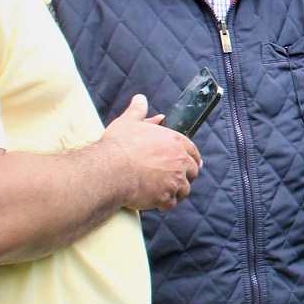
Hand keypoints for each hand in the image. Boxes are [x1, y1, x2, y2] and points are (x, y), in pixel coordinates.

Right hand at [102, 94, 200, 211]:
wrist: (110, 169)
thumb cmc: (118, 145)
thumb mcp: (128, 123)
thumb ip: (138, 111)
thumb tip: (140, 98)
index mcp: (175, 141)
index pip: (193, 151)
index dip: (192, 159)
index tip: (192, 164)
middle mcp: (179, 161)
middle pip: (192, 172)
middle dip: (184, 177)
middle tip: (173, 181)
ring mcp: (174, 180)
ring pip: (183, 190)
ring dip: (175, 193)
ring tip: (162, 193)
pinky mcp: (166, 197)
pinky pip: (170, 204)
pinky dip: (164, 205)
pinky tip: (155, 203)